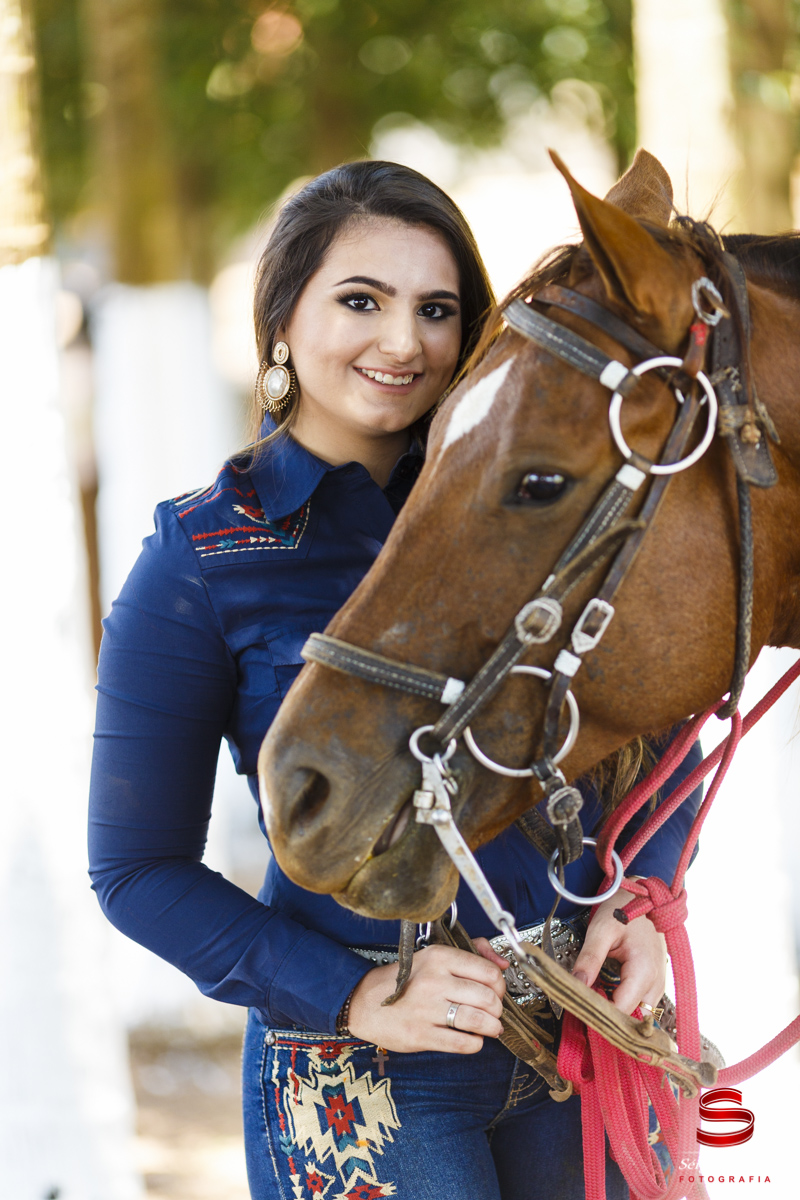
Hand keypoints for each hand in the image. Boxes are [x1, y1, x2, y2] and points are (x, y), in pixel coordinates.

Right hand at [346, 939, 507, 1053]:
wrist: (365, 1001)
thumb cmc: (405, 979)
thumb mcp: (434, 955)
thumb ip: (473, 952)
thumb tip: (503, 963)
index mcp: (439, 958)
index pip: (488, 972)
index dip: (500, 985)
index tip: (496, 991)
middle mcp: (433, 981)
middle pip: (487, 998)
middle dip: (497, 1008)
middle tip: (494, 1011)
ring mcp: (426, 1010)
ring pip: (478, 1021)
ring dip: (492, 1027)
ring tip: (490, 1027)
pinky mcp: (421, 1035)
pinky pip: (462, 1043)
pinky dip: (475, 1043)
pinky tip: (473, 1038)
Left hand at [571, 884, 666, 1015]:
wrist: (643, 896)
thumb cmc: (622, 909)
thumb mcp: (601, 930)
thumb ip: (590, 959)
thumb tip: (576, 985)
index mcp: (644, 972)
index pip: (621, 1010)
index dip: (599, 1013)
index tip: (579, 1007)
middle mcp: (656, 983)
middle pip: (631, 1016)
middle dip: (607, 1015)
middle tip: (583, 1004)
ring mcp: (658, 984)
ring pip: (637, 1013)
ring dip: (615, 1010)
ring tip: (593, 997)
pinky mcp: (655, 982)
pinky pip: (640, 1003)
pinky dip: (623, 1002)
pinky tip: (606, 992)